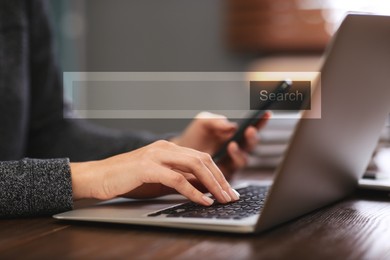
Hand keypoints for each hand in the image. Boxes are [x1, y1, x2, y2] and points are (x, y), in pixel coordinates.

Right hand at [70, 140, 239, 205]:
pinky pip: (177, 179)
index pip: (201, 158)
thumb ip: (180, 180)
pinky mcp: (148, 167)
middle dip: (220, 179)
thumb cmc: (126, 179)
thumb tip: (204, 188)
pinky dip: (193, 191)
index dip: (218, 174)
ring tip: (222, 199)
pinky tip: (203, 201)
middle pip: (203, 159)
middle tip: (231, 196)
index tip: (228, 190)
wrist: (97, 177)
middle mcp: (165, 148)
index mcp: (169, 148)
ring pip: (194, 166)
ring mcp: (157, 155)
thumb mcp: (158, 179)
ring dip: (212, 184)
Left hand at [171, 111, 270, 177]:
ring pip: (242, 160)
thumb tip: (232, 126)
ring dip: (239, 153)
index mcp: (233, 136)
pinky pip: (230, 173)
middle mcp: (235, 150)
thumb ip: (216, 121)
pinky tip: (223, 159)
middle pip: (250, 145)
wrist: (178, 154)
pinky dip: (228, 167)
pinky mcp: (223, 176)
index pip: (251, 128)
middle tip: (249, 130)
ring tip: (231, 145)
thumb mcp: (203, 122)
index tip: (266, 114)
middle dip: (251, 138)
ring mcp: (230, 163)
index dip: (260, 122)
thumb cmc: (193, 137)